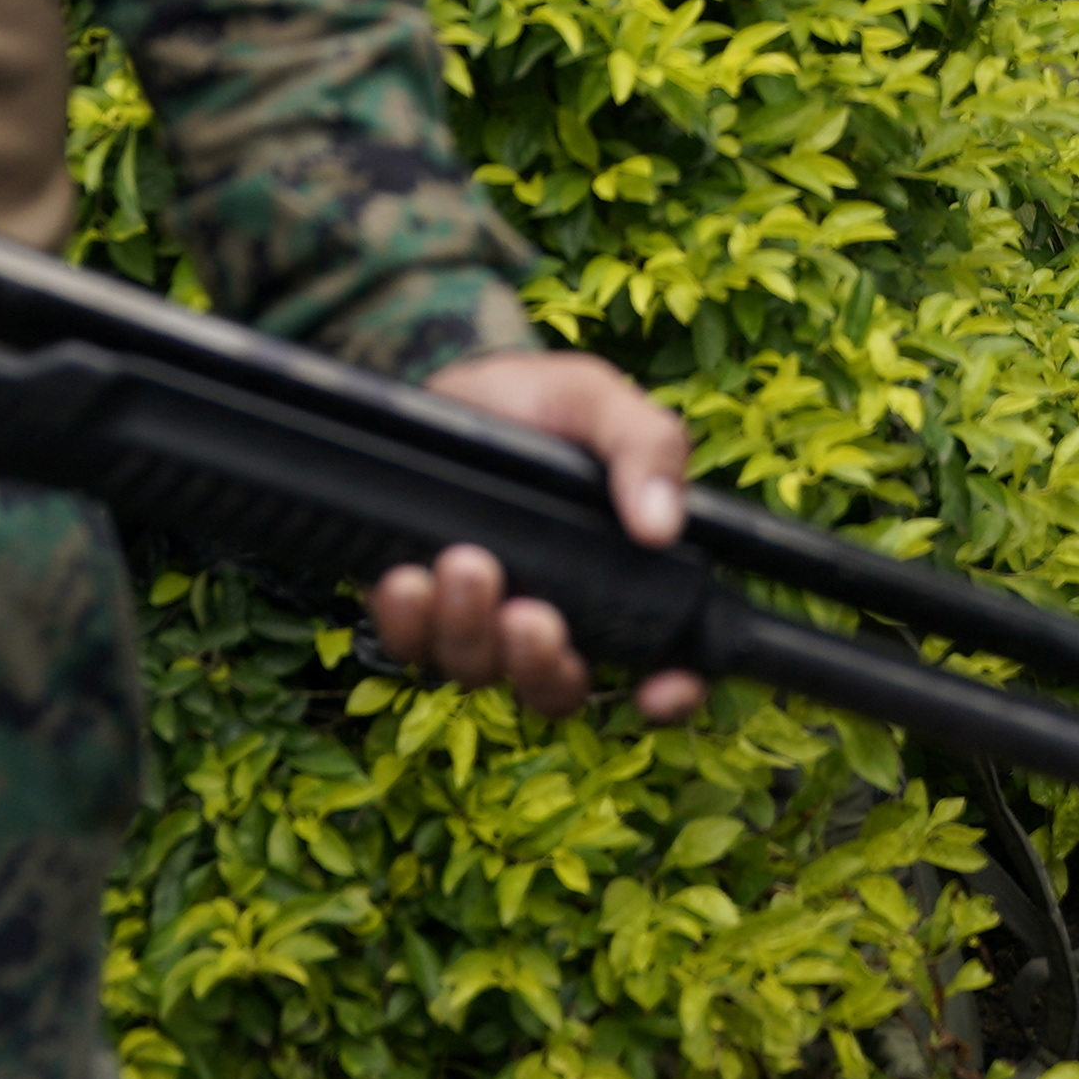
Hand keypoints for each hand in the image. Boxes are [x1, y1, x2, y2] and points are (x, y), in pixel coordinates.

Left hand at [372, 350, 706, 726]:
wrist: (451, 386)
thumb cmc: (541, 402)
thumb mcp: (598, 401)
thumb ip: (645, 446)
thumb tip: (663, 526)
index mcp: (616, 577)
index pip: (661, 661)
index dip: (672, 693)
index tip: (655, 691)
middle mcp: (553, 616)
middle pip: (556, 689)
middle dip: (540, 664)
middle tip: (528, 614)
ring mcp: (481, 621)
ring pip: (478, 669)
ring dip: (470, 629)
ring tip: (465, 563)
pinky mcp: (419, 611)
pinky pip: (411, 645)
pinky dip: (408, 621)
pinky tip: (407, 578)